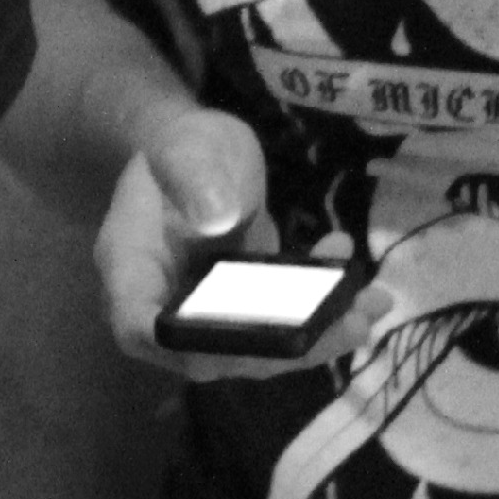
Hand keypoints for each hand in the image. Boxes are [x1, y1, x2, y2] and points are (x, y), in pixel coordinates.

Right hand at [94, 97, 375, 382]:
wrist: (200, 150)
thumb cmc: (182, 144)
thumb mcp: (187, 147)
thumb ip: (195, 176)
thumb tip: (217, 217)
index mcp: (130, 265)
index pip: (139, 325)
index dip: (185, 346)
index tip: (251, 343)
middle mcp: (162, 302)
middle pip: (209, 353)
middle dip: (282, 348)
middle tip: (348, 325)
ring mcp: (205, 312)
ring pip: (252, 349)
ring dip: (315, 338)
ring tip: (368, 310)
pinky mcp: (243, 311)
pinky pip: (278, 327)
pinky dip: (321, 313)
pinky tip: (356, 279)